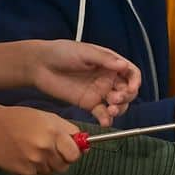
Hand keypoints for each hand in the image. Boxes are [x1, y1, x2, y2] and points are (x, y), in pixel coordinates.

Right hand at [0, 101, 87, 174]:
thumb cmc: (20, 119)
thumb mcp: (46, 117)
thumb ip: (67, 130)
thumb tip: (85, 146)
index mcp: (53, 132)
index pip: (75, 154)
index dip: (74, 152)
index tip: (69, 149)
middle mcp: (44, 148)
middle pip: (65, 165)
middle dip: (61, 159)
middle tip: (49, 149)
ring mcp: (34, 162)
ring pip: (52, 171)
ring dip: (48, 164)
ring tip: (34, 150)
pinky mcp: (24, 172)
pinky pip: (38, 174)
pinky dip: (35, 168)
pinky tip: (25, 155)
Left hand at [23, 40, 139, 124]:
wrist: (40, 65)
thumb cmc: (61, 52)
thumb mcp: (84, 52)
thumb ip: (104, 60)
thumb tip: (124, 65)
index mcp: (110, 63)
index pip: (131, 72)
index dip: (134, 81)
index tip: (131, 88)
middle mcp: (107, 78)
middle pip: (127, 91)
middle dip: (126, 96)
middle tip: (115, 98)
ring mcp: (99, 92)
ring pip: (118, 104)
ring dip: (119, 109)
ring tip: (111, 109)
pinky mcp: (88, 104)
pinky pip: (102, 114)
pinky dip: (106, 119)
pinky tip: (105, 121)